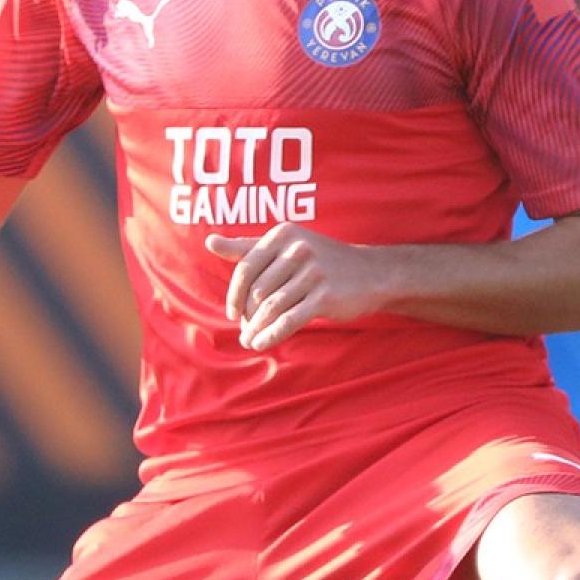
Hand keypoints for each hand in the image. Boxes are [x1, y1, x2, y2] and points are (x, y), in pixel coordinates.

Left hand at [205, 226, 395, 352]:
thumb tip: (209, 241)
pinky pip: (289, 320)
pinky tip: (261, 344)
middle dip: (247, 316)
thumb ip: (247, 246)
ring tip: (249, 341)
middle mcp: (297, 250)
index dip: (234, 294)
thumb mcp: (286, 246)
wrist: (371, 273)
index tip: (233, 313)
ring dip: (256, 329)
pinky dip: (271, 335)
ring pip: (271, 308)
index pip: (246, 268)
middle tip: (244, 331)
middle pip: (257, 291)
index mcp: (283, 235)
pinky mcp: (324, 296)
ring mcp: (312, 273)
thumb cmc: (321, 260)